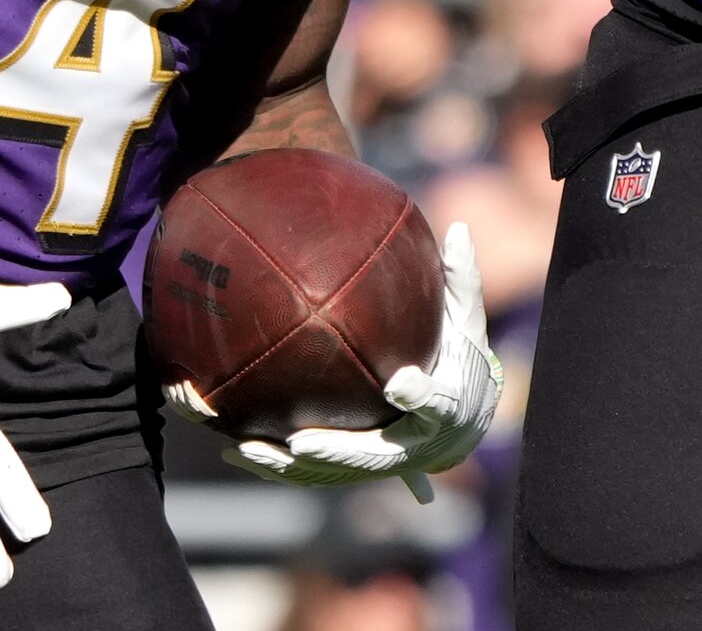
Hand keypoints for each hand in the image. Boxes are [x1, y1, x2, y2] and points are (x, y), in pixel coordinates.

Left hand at [167, 222, 500, 502]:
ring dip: (291, 466)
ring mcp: (382, 461)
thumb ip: (461, 282)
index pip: (435, 403)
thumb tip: (458, 228)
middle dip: (337, 450)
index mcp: (445, 406)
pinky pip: (312, 472)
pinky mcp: (356, 468)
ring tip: (248, 448)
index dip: (418, 395)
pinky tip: (234, 450)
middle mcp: (412, 442)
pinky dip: (277, 465)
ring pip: (333, 471)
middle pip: (373, 455)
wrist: (461, 424)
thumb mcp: (468, 324)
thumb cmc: (460, 363)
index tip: (398, 383)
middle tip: (302, 442)